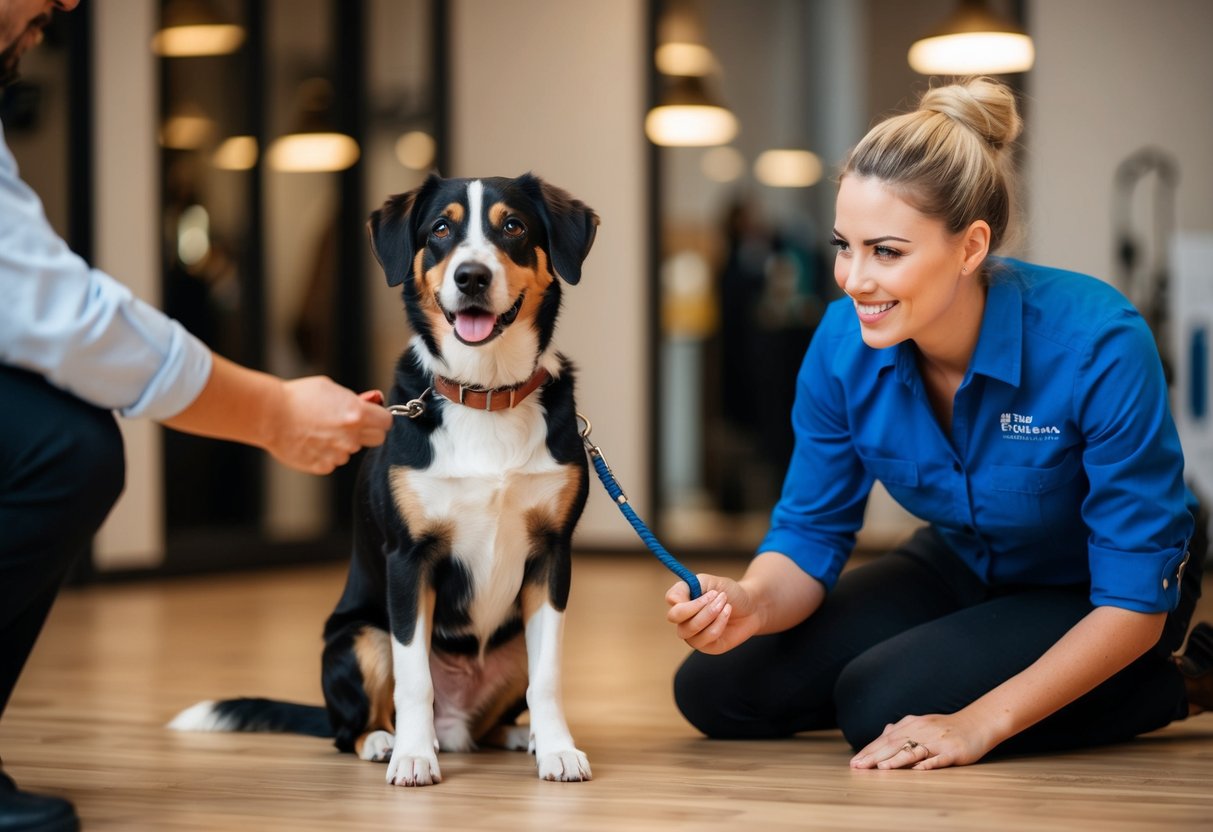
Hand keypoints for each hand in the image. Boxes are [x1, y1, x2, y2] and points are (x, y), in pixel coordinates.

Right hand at [264, 377, 392, 473]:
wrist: (269, 416)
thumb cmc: (298, 397)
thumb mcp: (330, 388)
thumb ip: (354, 399)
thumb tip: (372, 403)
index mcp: (357, 414)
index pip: (387, 422)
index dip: (381, 418)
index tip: (375, 416)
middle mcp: (351, 436)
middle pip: (377, 439)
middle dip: (369, 431)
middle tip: (353, 423)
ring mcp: (337, 453)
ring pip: (352, 450)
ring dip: (345, 442)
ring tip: (322, 429)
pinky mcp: (323, 466)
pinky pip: (334, 460)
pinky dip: (327, 453)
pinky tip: (312, 441)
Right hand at [665, 574, 762, 653]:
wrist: (751, 605)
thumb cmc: (728, 591)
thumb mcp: (708, 581)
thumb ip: (687, 585)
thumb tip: (672, 600)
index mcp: (681, 603)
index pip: (671, 603)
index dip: (688, 600)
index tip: (711, 592)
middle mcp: (683, 621)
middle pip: (677, 619)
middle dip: (702, 608)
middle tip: (720, 597)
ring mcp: (694, 636)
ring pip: (692, 630)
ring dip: (712, 614)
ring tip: (726, 604)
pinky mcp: (708, 647)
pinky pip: (708, 638)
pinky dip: (720, 623)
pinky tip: (727, 614)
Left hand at [849, 711, 998, 770]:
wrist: (976, 723)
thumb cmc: (946, 727)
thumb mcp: (922, 724)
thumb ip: (903, 730)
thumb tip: (885, 732)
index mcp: (912, 725)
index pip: (886, 739)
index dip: (869, 750)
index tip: (854, 762)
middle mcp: (922, 731)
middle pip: (895, 744)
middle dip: (875, 756)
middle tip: (858, 766)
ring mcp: (938, 741)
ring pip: (914, 751)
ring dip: (897, 759)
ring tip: (881, 767)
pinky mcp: (953, 751)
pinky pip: (939, 758)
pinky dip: (928, 763)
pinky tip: (917, 769)